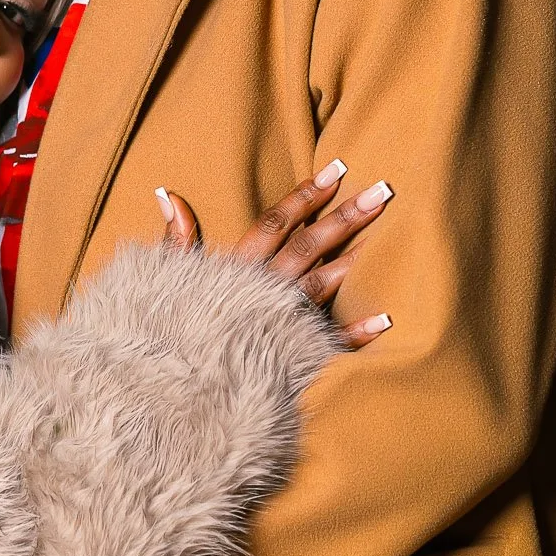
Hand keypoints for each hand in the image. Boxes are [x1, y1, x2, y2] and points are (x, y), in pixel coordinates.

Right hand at [154, 163, 392, 348]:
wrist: (179, 385)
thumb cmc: (176, 326)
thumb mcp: (172, 276)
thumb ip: (177, 237)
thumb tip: (167, 192)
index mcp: (238, 268)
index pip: (275, 223)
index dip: (305, 196)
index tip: (336, 171)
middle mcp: (264, 289)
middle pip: (309, 245)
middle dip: (345, 217)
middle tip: (381, 191)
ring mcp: (281, 320)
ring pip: (323, 284)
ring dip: (356, 261)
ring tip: (389, 238)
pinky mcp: (292, 354)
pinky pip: (328, 343)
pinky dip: (356, 333)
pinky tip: (385, 320)